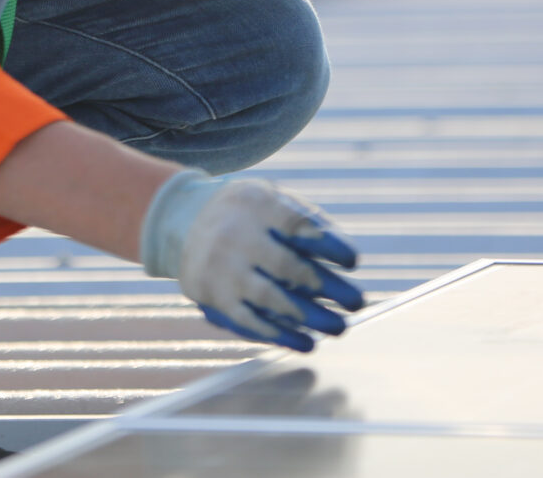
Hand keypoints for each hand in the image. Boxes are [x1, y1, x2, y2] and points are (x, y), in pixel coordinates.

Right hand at [141, 169, 364, 351]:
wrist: (186, 221)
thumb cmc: (250, 214)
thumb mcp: (273, 200)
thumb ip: (306, 222)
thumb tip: (345, 258)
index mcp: (256, 204)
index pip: (297, 225)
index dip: (328, 244)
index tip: (353, 262)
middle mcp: (236, 235)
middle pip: (287, 265)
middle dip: (326, 287)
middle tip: (356, 302)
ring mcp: (222, 268)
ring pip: (270, 298)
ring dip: (309, 317)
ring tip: (339, 328)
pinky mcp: (213, 296)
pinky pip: (248, 321)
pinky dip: (280, 335)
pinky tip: (307, 343)